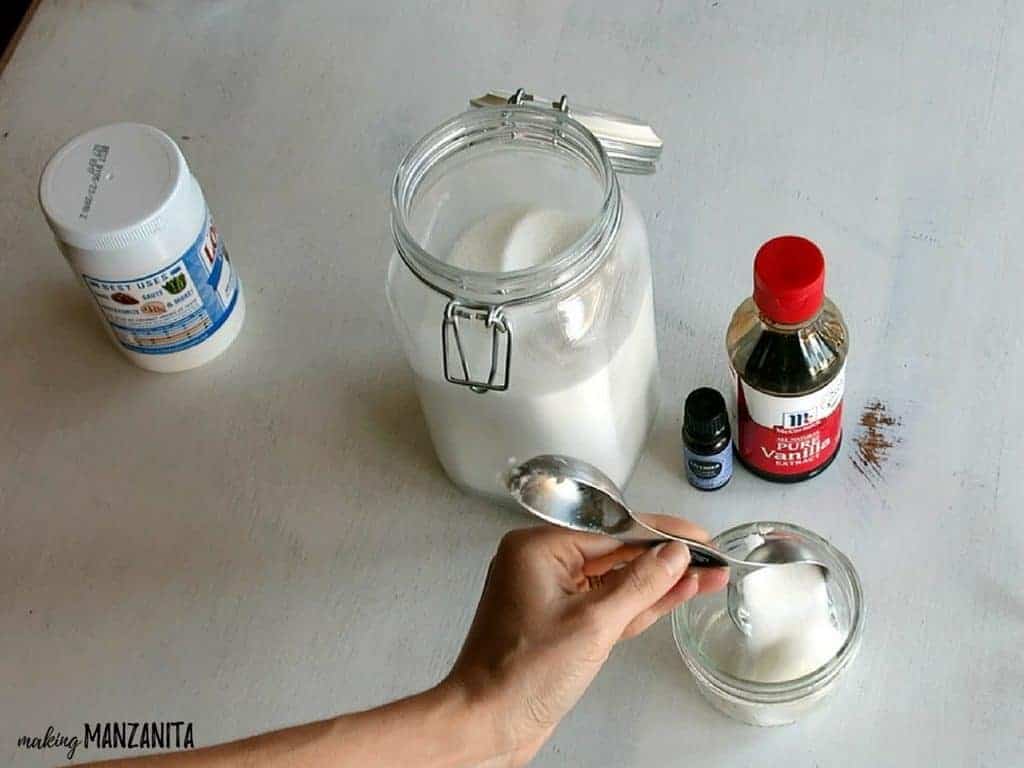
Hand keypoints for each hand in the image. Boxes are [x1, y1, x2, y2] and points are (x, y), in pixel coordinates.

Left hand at [444, 516, 728, 766]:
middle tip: (711, 556)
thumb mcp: (593, 623)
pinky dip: (640, 604)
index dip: (662, 533)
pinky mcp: (562, 624)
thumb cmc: (521, 673)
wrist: (487, 723)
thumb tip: (675, 554)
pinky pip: (607, 605)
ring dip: (660, 582)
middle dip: (665, 558)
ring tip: (707, 574)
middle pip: (617, 552)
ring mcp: (552, 595)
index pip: (613, 530)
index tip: (699, 536)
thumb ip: (640, 585)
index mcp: (538, 548)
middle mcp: (542, 564)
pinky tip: (676, 594)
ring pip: (617, 581)